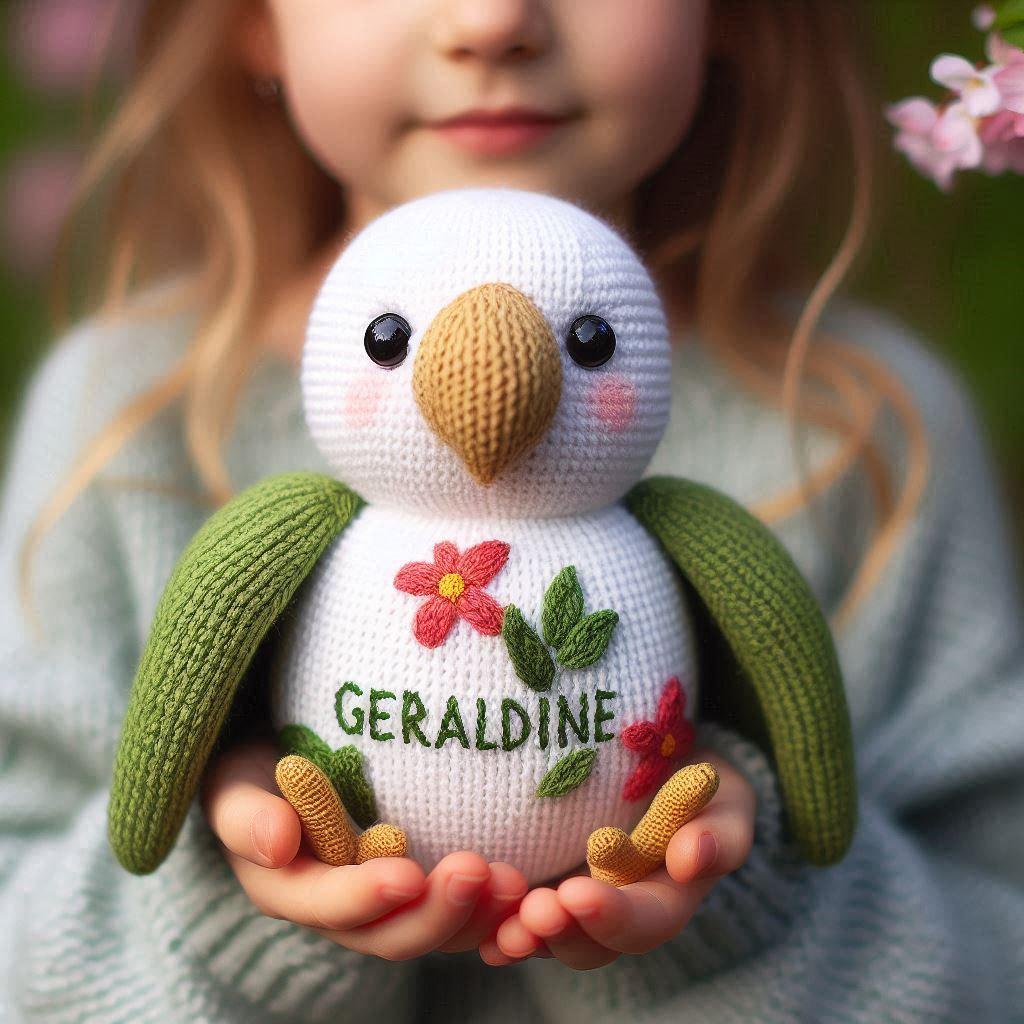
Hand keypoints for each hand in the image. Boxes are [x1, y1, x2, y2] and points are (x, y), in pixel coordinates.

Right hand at [200, 740, 527, 960]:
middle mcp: (341, 911)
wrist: (285, 764)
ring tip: (516, 884)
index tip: (408, 873)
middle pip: (391, 934)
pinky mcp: (422, 888)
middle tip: (478, 871)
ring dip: (477, 916)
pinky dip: (494, 909)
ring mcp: (386, 904)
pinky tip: (528, 887)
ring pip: (435, 932)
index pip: (328, 905)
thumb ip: (245, 814)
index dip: (366, 896)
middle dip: (436, 912)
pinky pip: (461, 912)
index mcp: (290, 890)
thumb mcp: (234, 782)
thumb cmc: (256, 770)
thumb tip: (275, 840)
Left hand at [479, 748, 755, 969]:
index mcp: (669, 897)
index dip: (612, 914)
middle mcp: (622, 911)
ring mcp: (581, 901)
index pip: (645, 919)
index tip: (577, 893)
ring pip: (554, 937)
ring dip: (526, 936)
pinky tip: (480, 928)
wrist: (666, 764)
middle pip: (592, 943)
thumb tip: (690, 859)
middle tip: (534, 912)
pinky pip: (521, 915)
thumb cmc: (701, 783)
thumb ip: (718, 832)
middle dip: (562, 931)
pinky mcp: (547, 883)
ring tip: (503, 928)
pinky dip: (500, 925)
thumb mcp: (727, 801)